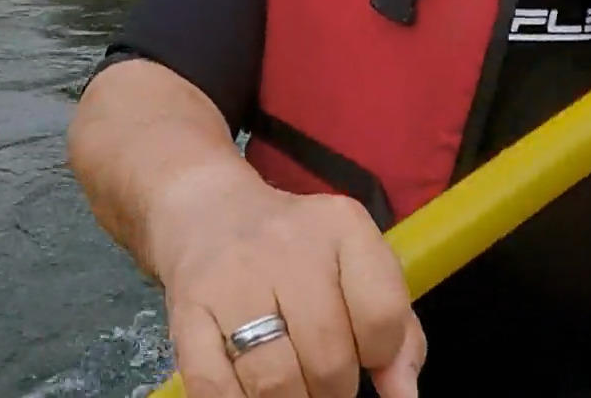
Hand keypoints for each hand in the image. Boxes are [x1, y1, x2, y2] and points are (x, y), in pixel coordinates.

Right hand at [160, 186, 424, 397]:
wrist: (207, 212)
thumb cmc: (297, 251)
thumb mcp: (356, 266)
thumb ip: (395, 329)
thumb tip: (404, 396)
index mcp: (342, 227)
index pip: (383, 314)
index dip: (381, 355)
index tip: (368, 359)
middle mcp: (287, 247)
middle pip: (329, 357)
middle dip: (334, 391)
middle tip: (326, 386)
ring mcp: (232, 280)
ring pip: (275, 381)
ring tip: (294, 391)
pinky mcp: (186, 312)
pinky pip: (215, 388)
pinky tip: (253, 395)